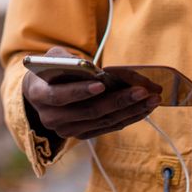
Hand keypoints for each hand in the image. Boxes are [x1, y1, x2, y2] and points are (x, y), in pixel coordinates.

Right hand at [23, 46, 161, 139]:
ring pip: (103, 121)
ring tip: (151, 98)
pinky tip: (144, 108)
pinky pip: (108, 127)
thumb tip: (94, 70)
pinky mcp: (81, 134)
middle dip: (119, 101)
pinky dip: (128, 117)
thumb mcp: (53, 56)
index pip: (60, 96)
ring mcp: (67, 130)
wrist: (41, 91)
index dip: (80, 91)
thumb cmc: (50, 68)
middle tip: (142, 91)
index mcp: (39, 95)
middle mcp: (51, 118)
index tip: (101, 84)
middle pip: (89, 111)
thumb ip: (69, 60)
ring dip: (130, 110)